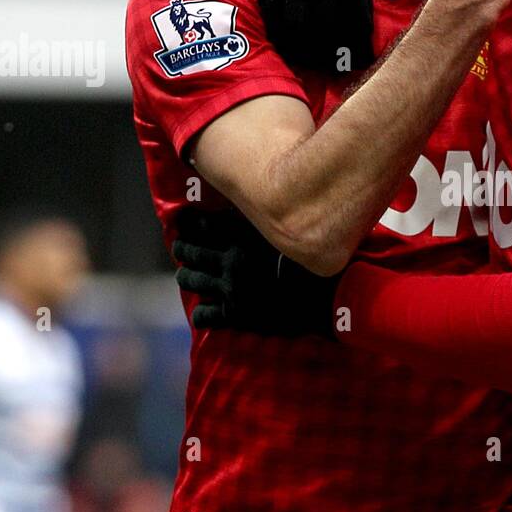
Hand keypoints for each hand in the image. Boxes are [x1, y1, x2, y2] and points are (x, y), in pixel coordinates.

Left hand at [171, 207, 339, 337]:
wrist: (330, 293)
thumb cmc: (313, 255)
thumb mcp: (287, 226)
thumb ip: (267, 214)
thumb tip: (254, 197)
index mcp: (241, 233)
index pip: (198, 223)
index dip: (187, 223)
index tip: (185, 223)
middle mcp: (230, 258)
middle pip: (188, 251)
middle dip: (182, 250)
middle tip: (181, 249)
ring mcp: (230, 286)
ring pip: (190, 280)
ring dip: (186, 277)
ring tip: (187, 276)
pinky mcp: (235, 313)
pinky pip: (204, 314)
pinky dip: (201, 312)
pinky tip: (204, 311)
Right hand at [254, 0, 374, 74]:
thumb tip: (364, 34)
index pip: (356, 21)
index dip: (360, 46)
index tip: (360, 61)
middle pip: (327, 31)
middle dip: (335, 54)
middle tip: (337, 66)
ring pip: (298, 30)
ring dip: (307, 53)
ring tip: (315, 62)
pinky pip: (274, 20)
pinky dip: (283, 40)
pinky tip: (292, 49)